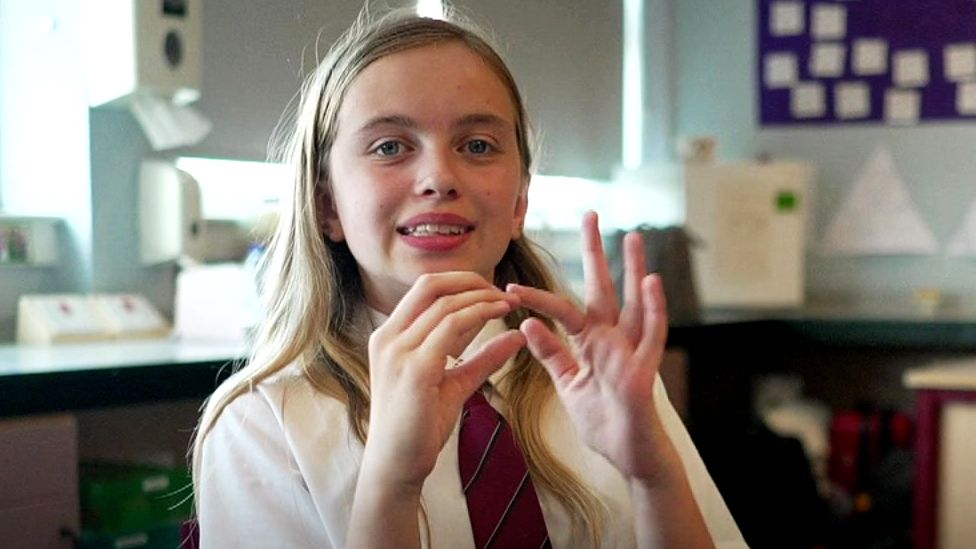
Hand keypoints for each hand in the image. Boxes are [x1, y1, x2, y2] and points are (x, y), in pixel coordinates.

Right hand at [362, 272, 525, 492]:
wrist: (396, 465)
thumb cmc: (420, 427)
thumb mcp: (454, 384)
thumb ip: (482, 359)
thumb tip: (516, 336)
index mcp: (390, 337)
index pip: (425, 289)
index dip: (461, 282)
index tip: (493, 292)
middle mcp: (388, 337)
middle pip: (430, 285)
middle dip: (471, 281)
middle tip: (503, 291)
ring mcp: (398, 351)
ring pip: (445, 304)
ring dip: (482, 298)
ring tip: (509, 303)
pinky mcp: (415, 369)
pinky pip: (451, 327)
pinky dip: (479, 315)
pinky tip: (501, 317)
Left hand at [507, 211, 668, 481]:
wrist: (628, 456)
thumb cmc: (603, 420)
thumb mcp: (569, 384)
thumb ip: (552, 354)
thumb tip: (527, 325)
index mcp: (591, 342)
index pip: (563, 309)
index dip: (537, 297)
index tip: (508, 286)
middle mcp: (612, 339)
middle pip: (603, 288)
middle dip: (595, 253)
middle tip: (589, 215)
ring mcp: (631, 351)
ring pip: (635, 302)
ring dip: (634, 269)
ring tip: (632, 236)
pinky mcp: (644, 370)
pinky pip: (652, 335)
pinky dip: (654, 309)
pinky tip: (653, 282)